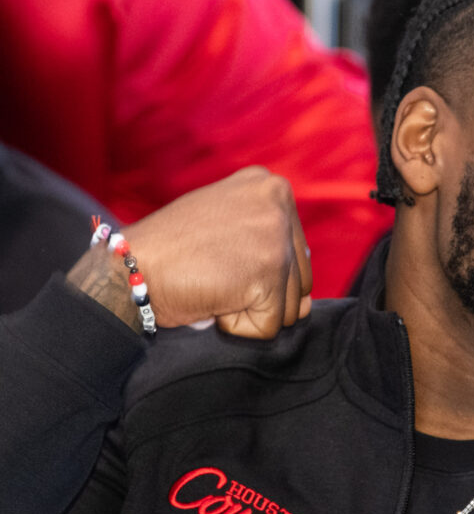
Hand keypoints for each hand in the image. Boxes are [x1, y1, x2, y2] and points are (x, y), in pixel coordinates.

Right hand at [69, 167, 312, 338]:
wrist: (125, 268)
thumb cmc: (170, 252)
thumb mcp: (227, 229)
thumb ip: (270, 252)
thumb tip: (309, 304)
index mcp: (270, 186)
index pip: (296, 253)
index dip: (258, 271)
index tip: (221, 258)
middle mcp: (279, 203)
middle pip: (300, 281)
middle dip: (258, 293)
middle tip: (213, 272)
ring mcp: (276, 238)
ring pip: (290, 307)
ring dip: (246, 309)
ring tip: (211, 282)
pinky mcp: (268, 275)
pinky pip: (268, 328)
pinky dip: (237, 327)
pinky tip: (210, 299)